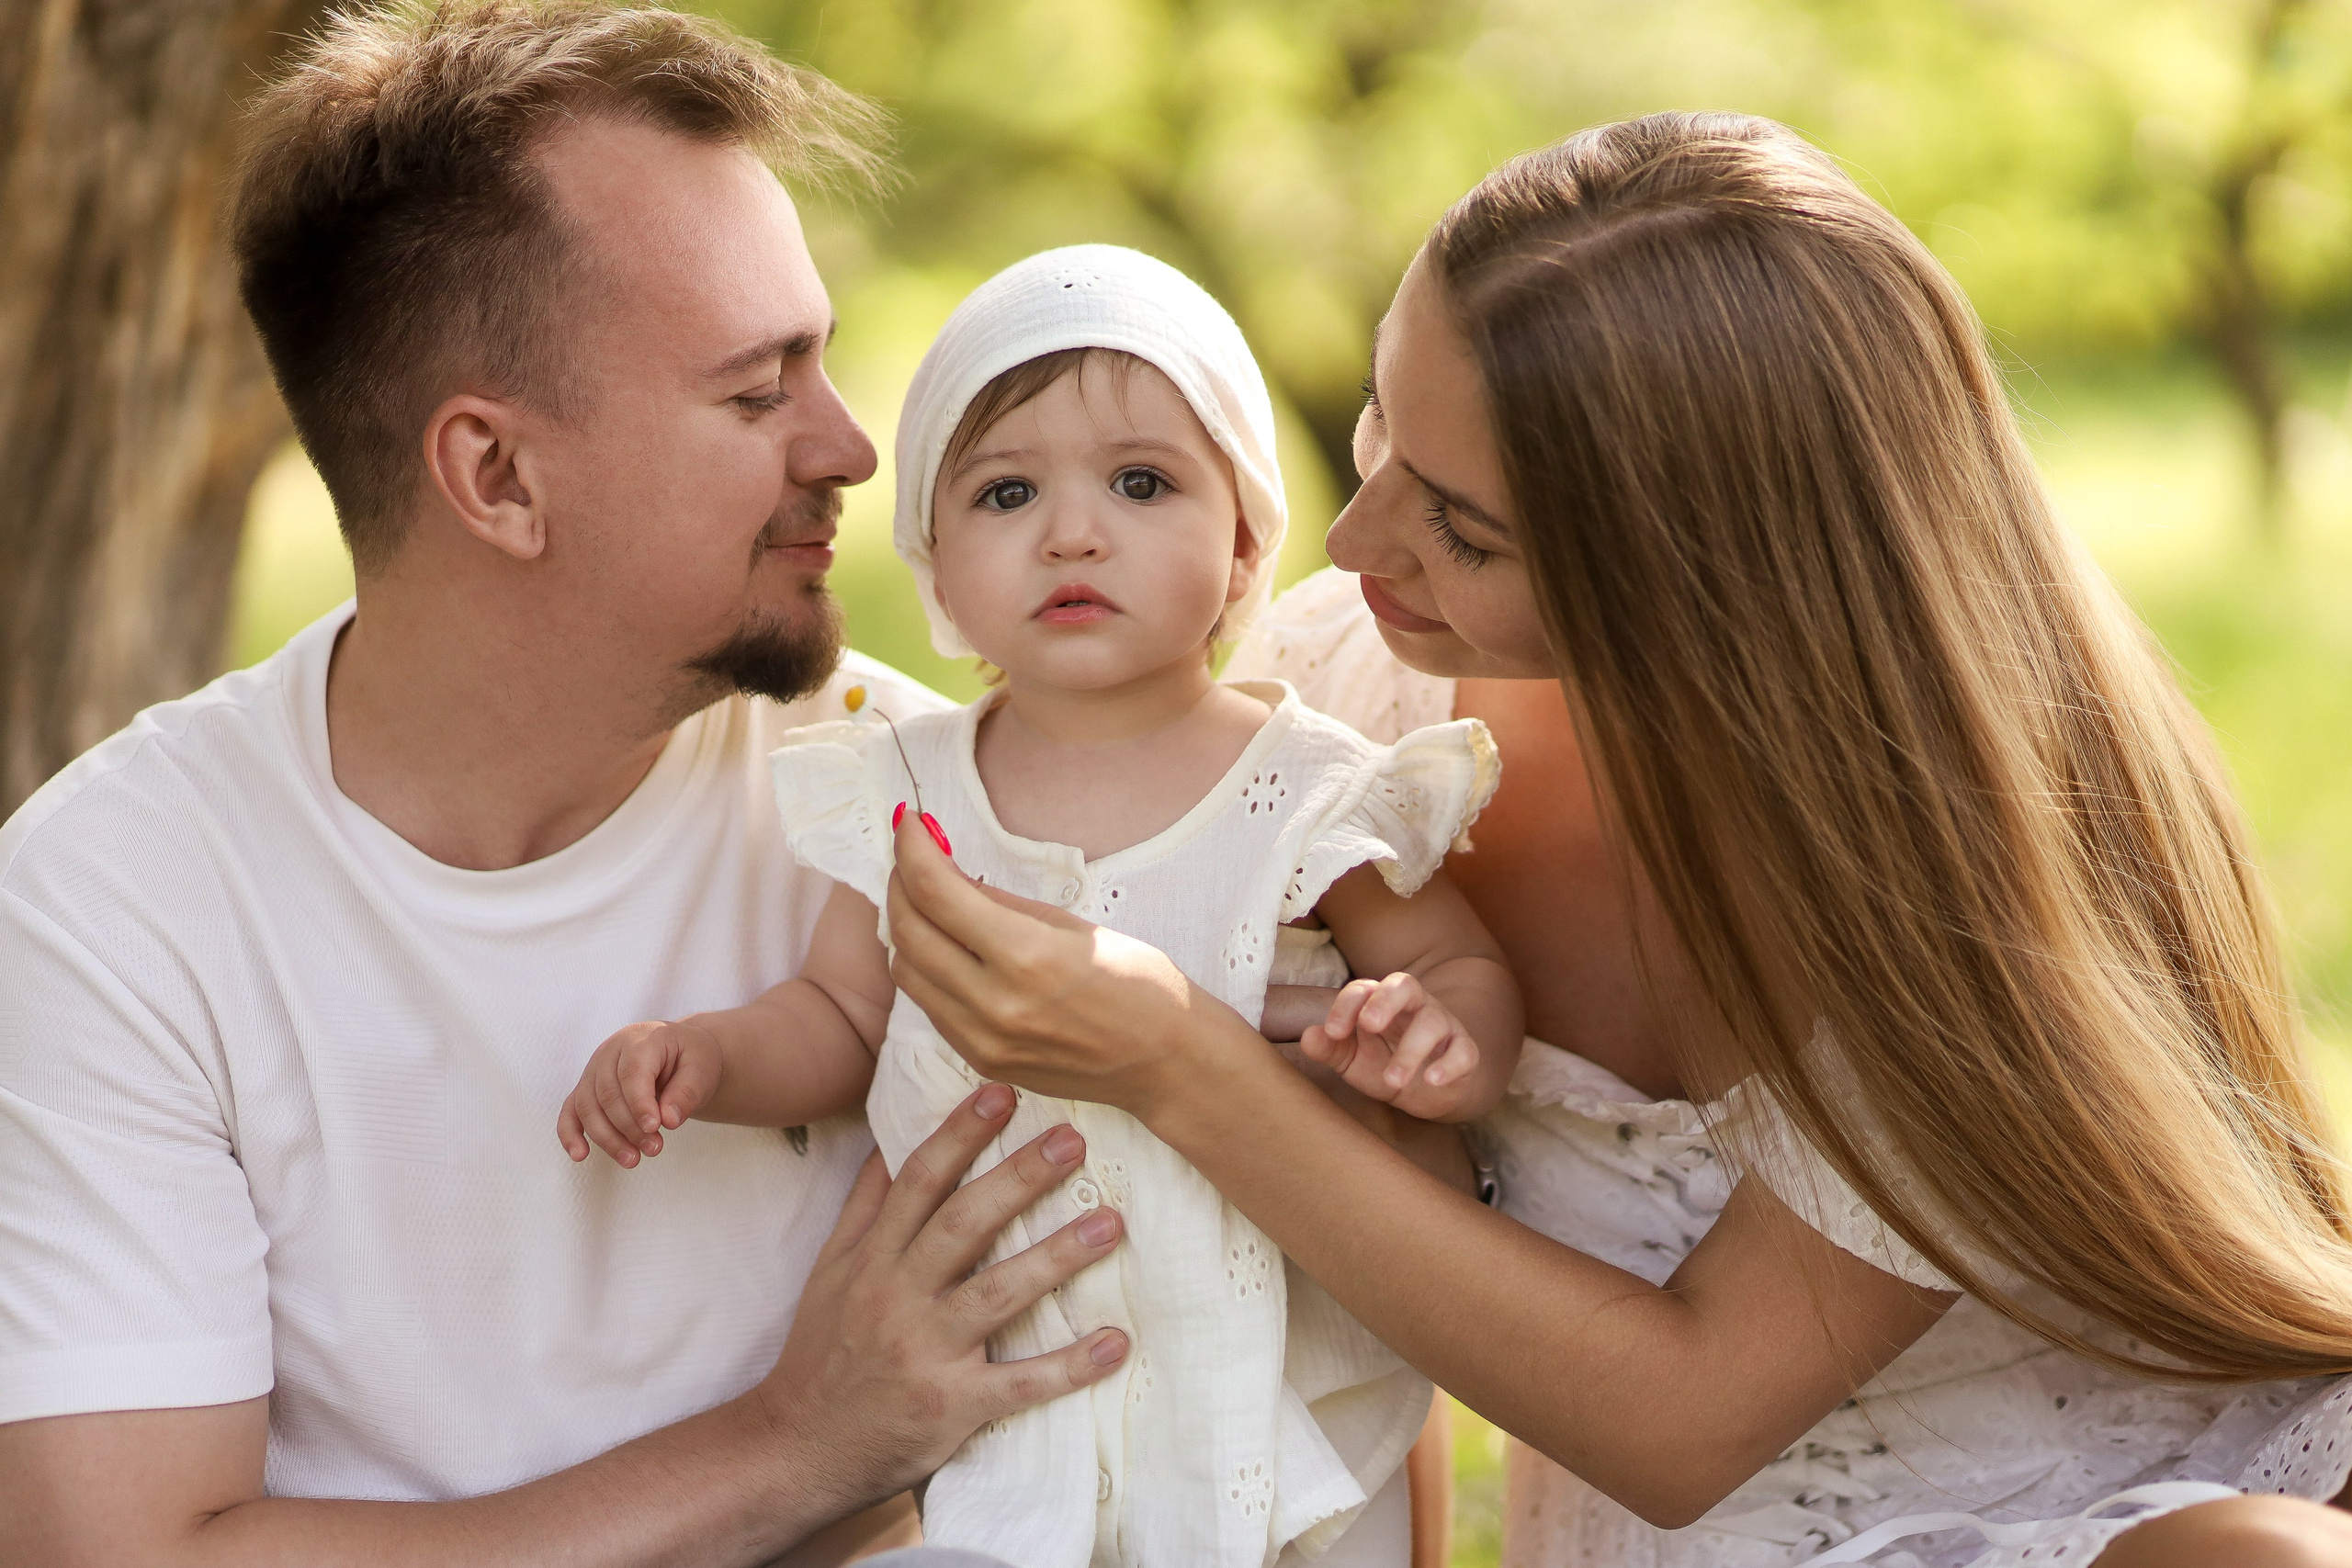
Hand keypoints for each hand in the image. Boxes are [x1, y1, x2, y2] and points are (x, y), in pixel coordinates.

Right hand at [556, 1019, 723, 1166]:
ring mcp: (593, 1070)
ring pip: (588, 1107)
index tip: (654, 1128)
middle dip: (629, 1127)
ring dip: (608, 1138)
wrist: (681, 1054)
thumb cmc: (691, 1060)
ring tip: (633, 1160)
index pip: (632, 1073)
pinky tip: (580, 1155)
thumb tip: (668, 1120)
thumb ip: (686, 1093)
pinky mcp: (586, 1088)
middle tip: (655, 1149)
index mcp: (640, 1039)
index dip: (639, 1104)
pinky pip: (570, 1111)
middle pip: (608, 1094)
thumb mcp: (702, 1070)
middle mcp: (610, 1051)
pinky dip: (570, 1134)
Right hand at [759, 1083, 1129, 1513]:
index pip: (918, 1182)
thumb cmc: (823, 1352)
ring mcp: (926, 1353)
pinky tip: (1115, 1343)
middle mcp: (898, 1297)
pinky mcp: (952, 1408)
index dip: (959, 1135)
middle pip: (964, 1225)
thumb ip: (866, 1206)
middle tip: (1074, 1139)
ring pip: (997, 1294)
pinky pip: (1018, 1384)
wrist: (796, 1448)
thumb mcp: (831, 1271)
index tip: (1002, 1093)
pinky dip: (1068, 1366)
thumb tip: (892, 1138)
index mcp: (874, 1259)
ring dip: (1057, 1257)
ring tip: (1112, 1224)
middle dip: (1020, 1179)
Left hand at [885, 811, 1231, 1117]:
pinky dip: (927, 968)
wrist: (1167, 1061)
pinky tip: (948, 947)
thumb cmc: (1138, 981)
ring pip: (907, 972)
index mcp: (1026, 956)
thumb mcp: (1074, 925)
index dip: (912, 847)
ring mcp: (983, 1040)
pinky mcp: (981, 1061)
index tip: (910, 821)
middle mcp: (994, 1003)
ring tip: (928, 900)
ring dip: (907, 927)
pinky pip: (930, 1005)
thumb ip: (1001, 902)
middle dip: (901, 882)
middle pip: (907, 931)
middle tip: (913, 855)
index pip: (936, 891)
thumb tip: (946, 869)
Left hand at [1300, 972, 1482, 1117]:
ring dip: (1411, 1051)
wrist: (1423, 1093)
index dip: (1346, 1006)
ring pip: (1433, 1023)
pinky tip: (1431, 1081)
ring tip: (1392, 1080)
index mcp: (1381, 1001)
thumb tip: (1308, 1037)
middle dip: (1386, 1001)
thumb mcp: (1350, 1059)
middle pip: (1405, 985)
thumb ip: (1329, 1047)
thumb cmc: (1381, 1063)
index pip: (1363, 989)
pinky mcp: (1464, 1051)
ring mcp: (1442, 1026)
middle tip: (1368, 1025)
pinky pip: (1464, 1051)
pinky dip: (1450, 1065)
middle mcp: (1413, 1006)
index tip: (1333, 1033)